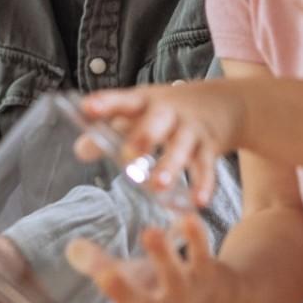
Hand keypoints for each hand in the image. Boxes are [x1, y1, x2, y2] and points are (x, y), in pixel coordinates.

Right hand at [65, 211, 237, 302]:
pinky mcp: (208, 274)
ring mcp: (187, 295)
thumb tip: (71, 247)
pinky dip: (195, 237)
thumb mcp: (133, 283)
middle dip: (122, 292)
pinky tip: (187, 218)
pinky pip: (201, 254)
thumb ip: (100, 267)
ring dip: (162, 256)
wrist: (224, 299)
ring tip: (149, 232)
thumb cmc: (163, 290)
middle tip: (104, 273)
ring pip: (173, 278)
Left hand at [79, 82, 246, 207]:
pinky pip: (206, 167)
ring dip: (170, 166)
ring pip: (181, 146)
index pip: (123, 100)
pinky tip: (197, 202)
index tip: (88, 108)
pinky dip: (203, 184)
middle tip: (128, 155)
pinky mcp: (209, 147)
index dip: (106, 103)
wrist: (222, 103)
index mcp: (145, 101)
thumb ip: (109, 130)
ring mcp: (191, 129)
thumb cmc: (166, 112)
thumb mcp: (138, 114)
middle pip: (157, 120)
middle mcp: (169, 112)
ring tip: (159, 186)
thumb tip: (80, 150)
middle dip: (144, 136)